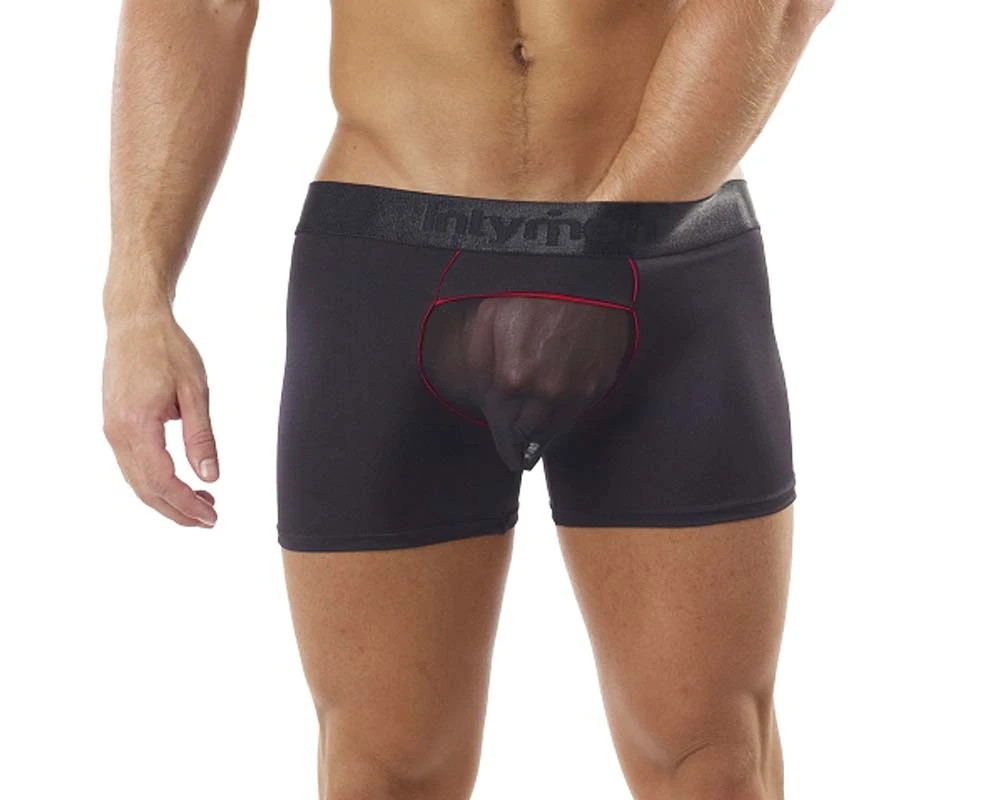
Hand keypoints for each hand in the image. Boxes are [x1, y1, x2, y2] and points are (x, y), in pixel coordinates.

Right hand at [102, 311, 218, 527]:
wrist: (135, 322)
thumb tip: (210, 477)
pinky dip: (155, 482)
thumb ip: (201, 437)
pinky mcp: (114, 425)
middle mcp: (117, 433)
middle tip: (210, 519)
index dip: (186, 504)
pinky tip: (179, 483)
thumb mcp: (195, 391)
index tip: (211, 517)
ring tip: (201, 505)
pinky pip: (132, 466)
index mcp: (137, 425)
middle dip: (178, 511)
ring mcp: (112, 430)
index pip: (161, 480)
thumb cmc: (168, 349)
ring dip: (167, 499)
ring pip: (137, 481)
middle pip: (145, 489)